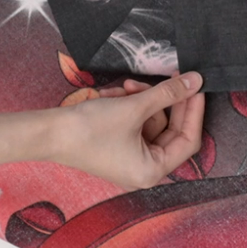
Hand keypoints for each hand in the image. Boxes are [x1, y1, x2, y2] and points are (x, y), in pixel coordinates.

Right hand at [51, 72, 204, 190]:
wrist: (50, 132)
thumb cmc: (90, 128)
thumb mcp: (135, 106)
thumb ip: (169, 93)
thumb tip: (196, 81)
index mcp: (152, 171)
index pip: (189, 140)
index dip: (194, 111)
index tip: (196, 87)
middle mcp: (144, 168)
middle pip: (170, 128)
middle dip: (163, 100)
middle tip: (167, 76)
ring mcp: (131, 156)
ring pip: (152, 119)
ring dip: (142, 99)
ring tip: (127, 87)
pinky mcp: (120, 144)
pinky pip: (137, 120)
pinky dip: (131, 104)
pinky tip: (117, 93)